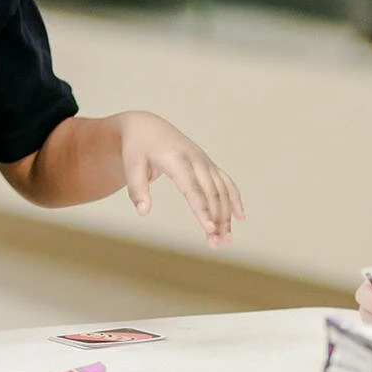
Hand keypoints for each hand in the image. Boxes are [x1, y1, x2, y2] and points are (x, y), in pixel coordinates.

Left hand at [117, 112, 244, 246]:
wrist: (147, 126)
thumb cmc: (137, 148)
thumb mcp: (131, 165)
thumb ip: (136, 189)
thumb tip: (143, 213)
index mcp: (176, 160)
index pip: (192, 189)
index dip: (202, 210)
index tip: (209, 229)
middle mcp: (195, 159)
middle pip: (211, 193)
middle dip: (216, 219)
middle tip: (216, 245)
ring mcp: (204, 161)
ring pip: (222, 190)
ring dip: (226, 215)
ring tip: (225, 240)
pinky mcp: (207, 164)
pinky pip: (226, 182)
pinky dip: (234, 199)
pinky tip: (240, 218)